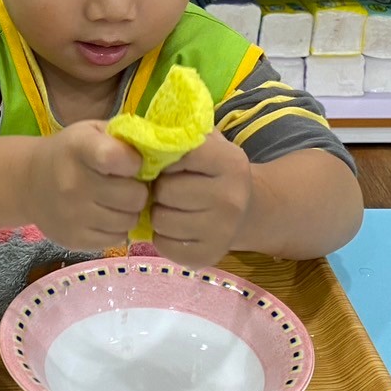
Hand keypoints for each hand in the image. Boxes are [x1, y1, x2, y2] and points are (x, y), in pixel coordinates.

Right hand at [24, 121, 146, 250]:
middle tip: (128, 185)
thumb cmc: (71, 152)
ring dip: (129, 211)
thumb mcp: (91, 131)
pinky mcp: (74, 239)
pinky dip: (117, 228)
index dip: (134, 162)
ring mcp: (73, 215)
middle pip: (134, 196)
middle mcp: (73, 183)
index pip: (114, 158)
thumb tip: (161, 152)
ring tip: (117, 201)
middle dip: (138, 190)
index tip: (133, 162)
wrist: (29, 182)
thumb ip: (123, 137)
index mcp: (79, 149)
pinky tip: (105, 215)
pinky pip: (117, 239)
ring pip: (129, 221)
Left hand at [150, 131, 252, 266]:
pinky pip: (163, 245)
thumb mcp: (207, 143)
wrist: (248, 209)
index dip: (167, 158)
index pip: (179, 154)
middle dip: (160, 188)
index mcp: (230, 162)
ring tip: (172, 207)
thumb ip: (180, 134)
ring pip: (161, 220)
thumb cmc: (214, 171)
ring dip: (159, 212)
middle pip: (166, 191)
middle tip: (169, 188)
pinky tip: (176, 228)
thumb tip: (142, 136)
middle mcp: (231, 198)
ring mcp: (223, 231)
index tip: (172, 163)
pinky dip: (162, 236)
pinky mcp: (208, 256)